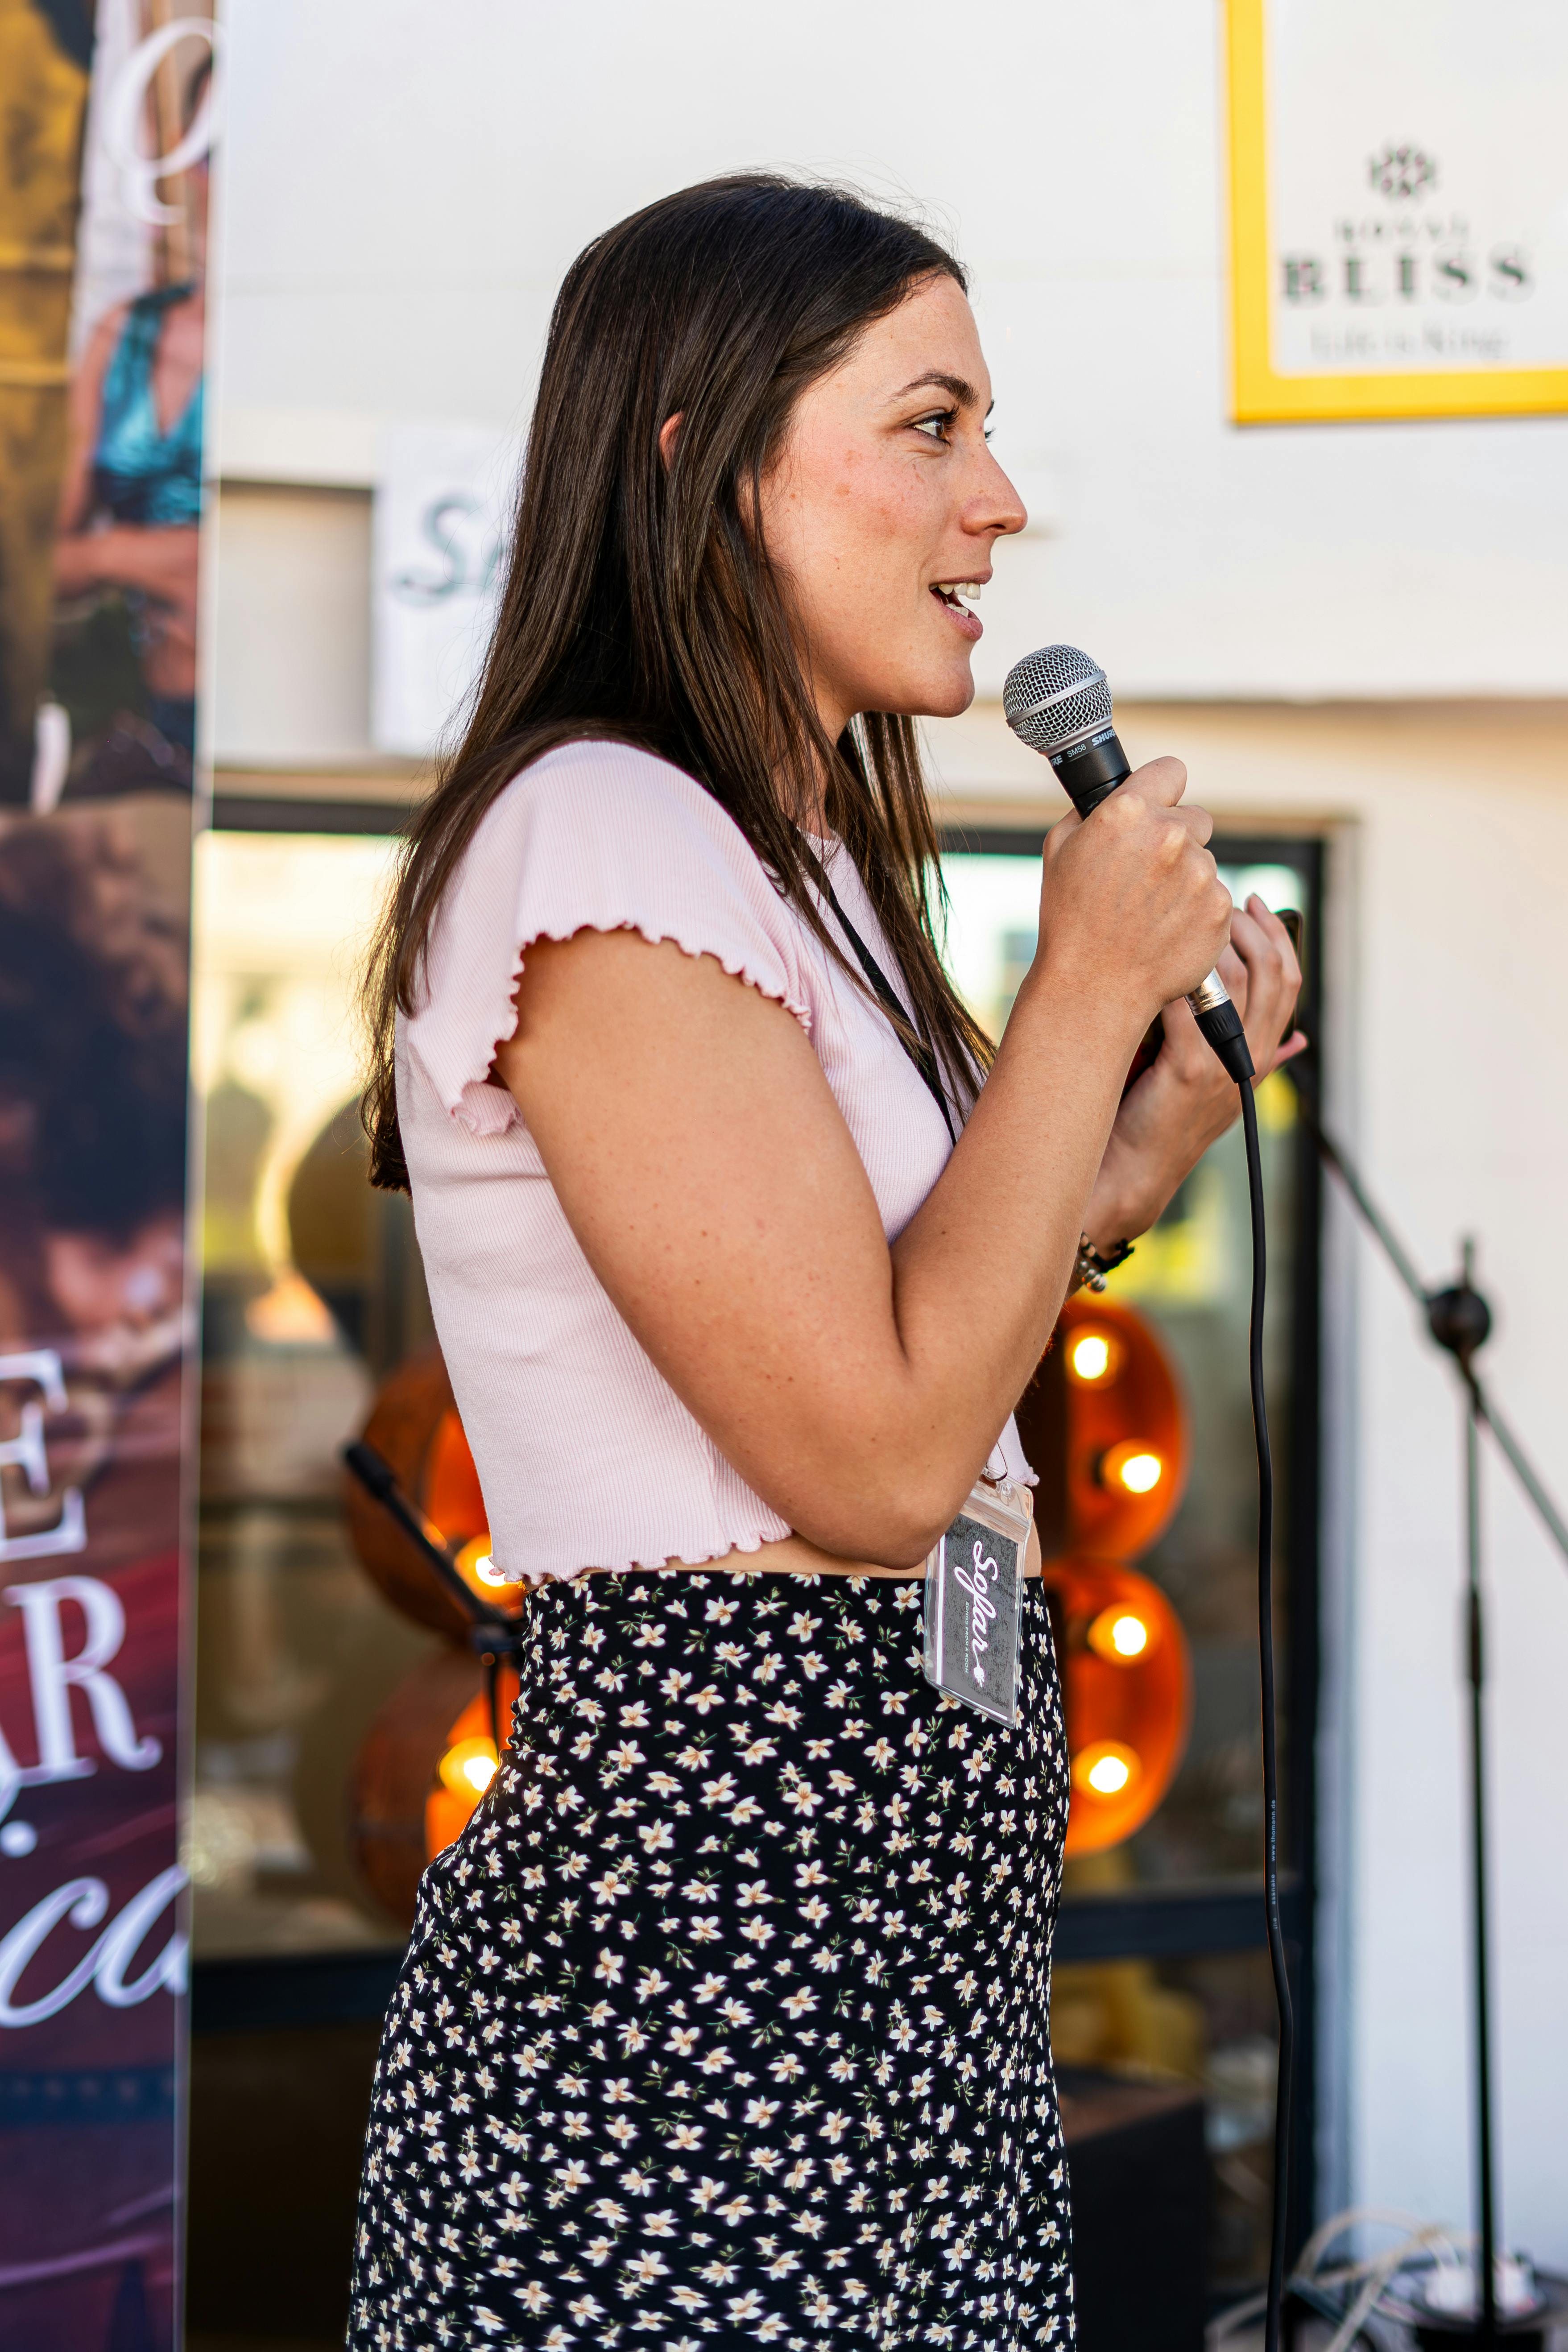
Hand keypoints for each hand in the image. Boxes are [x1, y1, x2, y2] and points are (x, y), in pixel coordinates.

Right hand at [1031, 757, 1233, 1036]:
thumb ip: (1096, 810)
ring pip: (1204, 860)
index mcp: (1129, 811)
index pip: (1171, 770)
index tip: (1157, 807)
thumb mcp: (1060, 848)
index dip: (1161, 790)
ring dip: (1185, 879)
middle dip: (1176, 838)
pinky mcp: (1219, 909)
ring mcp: (1200, 873)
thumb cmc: (1071, 919)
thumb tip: (1120, 793)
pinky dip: (1197, 911)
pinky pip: (1215, 896)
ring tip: (1150, 911)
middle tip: (1146, 875)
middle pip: (1195, 817)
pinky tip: (1166, 929)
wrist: (1094, 987)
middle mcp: (1171, 835)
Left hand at [1082, 894, 1304, 1249]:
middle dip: (1250, 927)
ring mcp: (1225, 1065)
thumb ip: (1253, 1059)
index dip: (1277, 937)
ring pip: (1242, 981)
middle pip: (1274, 973)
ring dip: (1216, 942)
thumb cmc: (1157, 1121)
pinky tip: (1155, 953)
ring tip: (1189, 921)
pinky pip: (1192, 1005)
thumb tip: (1298, 1041)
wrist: (1129, 1171)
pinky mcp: (1191, 1070)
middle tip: (1219, 900)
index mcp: (1260, 1058)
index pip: (1289, 982)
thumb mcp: (1214, 1085)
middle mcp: (1250, 1060)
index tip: (1252, 904)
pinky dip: (1178, 976)